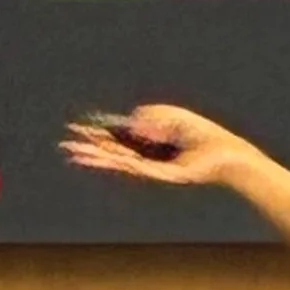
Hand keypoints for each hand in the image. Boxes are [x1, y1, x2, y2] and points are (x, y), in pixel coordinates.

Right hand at [62, 103, 254, 188]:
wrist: (223, 151)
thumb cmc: (200, 133)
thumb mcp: (170, 115)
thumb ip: (149, 115)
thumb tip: (130, 119)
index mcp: (147, 141)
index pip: (115, 138)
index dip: (97, 134)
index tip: (77, 129)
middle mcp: (146, 156)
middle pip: (112, 152)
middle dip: (90, 148)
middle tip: (67, 145)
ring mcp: (152, 167)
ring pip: (119, 162)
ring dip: (98, 158)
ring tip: (77, 155)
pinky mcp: (162, 175)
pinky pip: (137, 166)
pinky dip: (121, 161)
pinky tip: (107, 158)